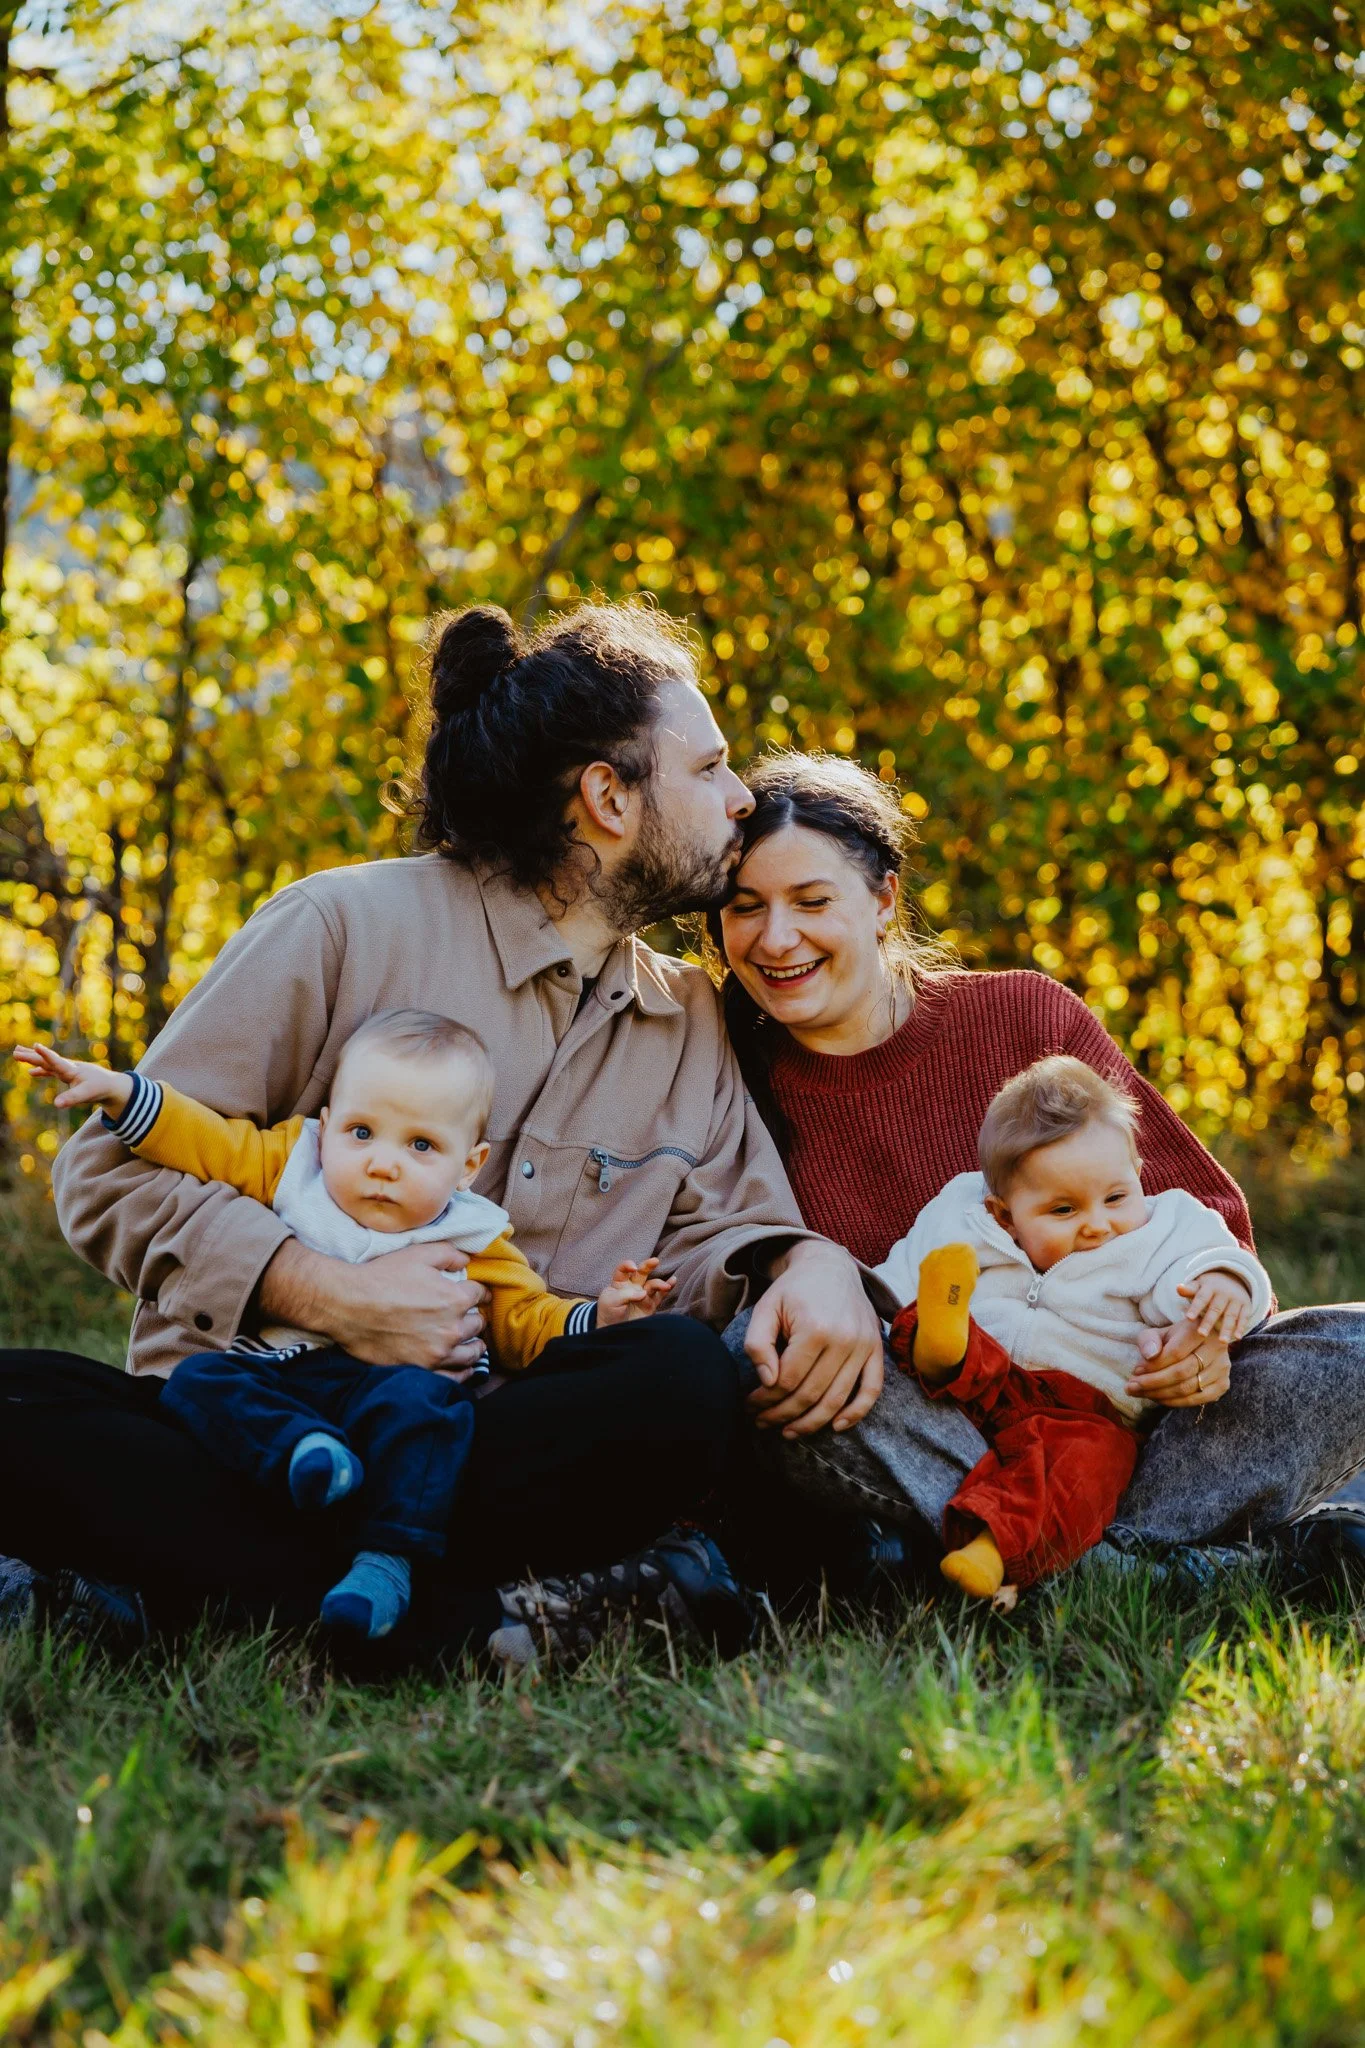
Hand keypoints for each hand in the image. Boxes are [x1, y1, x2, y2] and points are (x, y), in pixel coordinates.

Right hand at [14, 1042, 131, 1115]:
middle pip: (46, 1060)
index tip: (35, 1045)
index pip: (56, 1061)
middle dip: (31, 1056)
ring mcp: (67, 1070)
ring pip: (46, 1063)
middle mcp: (67, 1067)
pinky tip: (31, 1072)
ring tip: (17, 1052)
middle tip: (15, 1051)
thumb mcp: (86, 1095)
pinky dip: (41, 1070)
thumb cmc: (99, 1088)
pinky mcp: (68, 1075)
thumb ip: (71, 1098)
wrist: (112, 1085)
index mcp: (72, 1070)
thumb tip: (56, 1104)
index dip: (46, 1055)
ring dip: (32, 1059)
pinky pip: (51, 1070)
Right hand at [258, 1238, 487, 1369]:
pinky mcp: (422, 1369)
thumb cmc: (381, 1277)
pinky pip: (455, 1376)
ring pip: (472, 1352)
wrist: (348, 1305)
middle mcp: (452, 1329)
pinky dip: (464, 1371)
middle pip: (477, 1324)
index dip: (478, 1292)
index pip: (480, 1295)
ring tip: (473, 1342)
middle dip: (474, 1317)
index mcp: (455, 1298)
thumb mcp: (418, 1254)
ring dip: (474, 1345)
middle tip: (469, 1316)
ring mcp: (437, 1353)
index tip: (475, 1294)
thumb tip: (467, 1259)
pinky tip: (464, 1367)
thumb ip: (449, 1254)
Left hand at [596, 1258, 673, 1326]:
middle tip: (655, 1261)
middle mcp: (632, 1286)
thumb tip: (644, 1293)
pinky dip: (667, 1289)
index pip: (623, 1269)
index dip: (628, 1265)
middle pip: (641, 1272)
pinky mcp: (650, 1305)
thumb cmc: (608, 1313)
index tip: (633, 1268)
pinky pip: (660, 1295)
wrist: (613, 1332)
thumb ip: (626, 1294)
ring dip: (660, 1283)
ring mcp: (642, 1295)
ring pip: (652, 1284)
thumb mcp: (611, 1301)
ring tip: (666, 1285)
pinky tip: (673, 1282)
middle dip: (648, 1266)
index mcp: (619, 1282)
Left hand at [745, 1240, 883, 1436]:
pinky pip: (871, 1390)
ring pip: (837, 1400)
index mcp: (815, 1328)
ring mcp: (864, 1346)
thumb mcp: (765, 1308)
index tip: (749, 1405)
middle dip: (781, 1415)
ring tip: (787, 1432)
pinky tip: (834, 1426)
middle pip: (810, 1394)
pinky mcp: (875, 1350)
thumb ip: (758, 1343)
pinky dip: (856, 1413)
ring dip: (810, 1423)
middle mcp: (844, 1340)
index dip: (764, 1399)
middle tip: (761, 1422)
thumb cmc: (793, 1290)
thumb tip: (767, 1382)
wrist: (830, 1266)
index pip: (787, 1380)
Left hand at [1126, 1317, 1230, 1407]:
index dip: (1153, 1365)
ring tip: (1140, 1393)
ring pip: (1188, 1388)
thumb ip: (1148, 1340)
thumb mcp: (1157, 1333)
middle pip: (1181, 1372)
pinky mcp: (1223, 1384)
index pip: (1176, 1352)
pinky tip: (1157, 1398)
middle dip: (1152, 1383)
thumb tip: (1149, 1356)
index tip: (1135, 1371)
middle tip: (1131, 1386)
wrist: (1196, 1344)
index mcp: (1199, 1329)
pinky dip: (1174, 1402)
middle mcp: (1216, 1347)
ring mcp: (1222, 1367)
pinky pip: (1197, 1399)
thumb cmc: (1172, 1339)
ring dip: (1159, 1394)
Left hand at [1177, 1271, 1252, 1344]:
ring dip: (1227, 1328)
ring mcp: (1236, 1299)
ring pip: (1231, 1315)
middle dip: (1209, 1321)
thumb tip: (1178, 1288)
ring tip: (1222, 1342)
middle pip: (1216, 1308)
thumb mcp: (1198, 1285)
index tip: (1188, 1318)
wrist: (1232, 1279)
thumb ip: (1188, 1290)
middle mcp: (1224, 1293)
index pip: (1201, 1298)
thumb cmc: (1208, 1288)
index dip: (1195, 1307)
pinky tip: (1237, 1337)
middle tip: (1201, 1334)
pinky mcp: (1246, 1305)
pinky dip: (1241, 1326)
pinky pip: (1244, 1317)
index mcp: (1210, 1287)